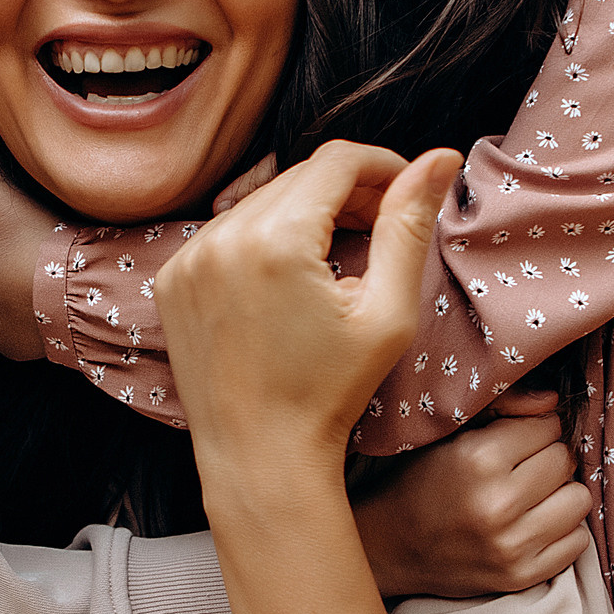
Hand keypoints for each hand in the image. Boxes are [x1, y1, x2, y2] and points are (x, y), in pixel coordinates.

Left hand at [155, 140, 460, 471]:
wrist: (259, 455)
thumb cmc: (330, 392)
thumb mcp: (387, 312)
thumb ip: (409, 226)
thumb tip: (440, 158)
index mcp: (277, 240)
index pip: (337, 161)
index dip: (383, 165)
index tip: (407, 190)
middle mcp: (222, 237)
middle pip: (299, 177)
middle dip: (348, 190)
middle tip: (384, 224)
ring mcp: (189, 257)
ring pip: (261, 200)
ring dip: (305, 212)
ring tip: (341, 252)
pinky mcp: (172, 279)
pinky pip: (227, 232)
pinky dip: (263, 238)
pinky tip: (291, 277)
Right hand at [354, 389, 592, 597]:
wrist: (389, 545)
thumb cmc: (421, 480)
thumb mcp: (451, 432)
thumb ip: (505, 405)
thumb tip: (554, 400)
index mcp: (479, 459)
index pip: (549, 426)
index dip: (535, 429)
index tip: (515, 441)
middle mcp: (498, 504)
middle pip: (565, 461)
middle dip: (548, 459)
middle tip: (521, 469)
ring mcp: (512, 546)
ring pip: (579, 500)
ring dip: (560, 494)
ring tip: (531, 497)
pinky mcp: (521, 576)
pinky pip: (577, 543)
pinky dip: (561, 531)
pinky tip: (533, 525)